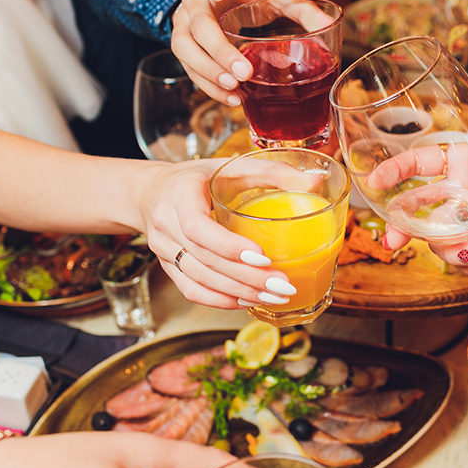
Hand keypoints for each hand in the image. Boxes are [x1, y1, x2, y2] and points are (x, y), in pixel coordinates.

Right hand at [135, 158, 298, 308]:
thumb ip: (272, 171)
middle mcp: (166, 224)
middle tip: (282, 285)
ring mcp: (164, 250)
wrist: (152, 193)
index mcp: (179, 194)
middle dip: (246, 277)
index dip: (228, 246)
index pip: (196, 227)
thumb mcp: (231, 166)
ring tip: (274, 296)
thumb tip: (315, 181)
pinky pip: (192, 291)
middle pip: (204, 260)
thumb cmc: (197, 178)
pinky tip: (249, 301)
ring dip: (239, 292)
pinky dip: (222, 300)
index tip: (263, 256)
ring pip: (199, 280)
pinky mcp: (168, 267)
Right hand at [172, 0, 296, 104]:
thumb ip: (301, 10)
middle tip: (244, 69)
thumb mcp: (276, 0)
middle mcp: (195, 2)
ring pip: (184, 48)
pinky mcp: (186, 51)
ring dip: (209, 71)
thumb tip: (331, 24)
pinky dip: (210, 86)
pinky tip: (232, 97)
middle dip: (219, 48)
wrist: (227, 12)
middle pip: (197, 22)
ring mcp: (185, 26)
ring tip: (234, 86)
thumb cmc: (250, 3)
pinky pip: (190, 70)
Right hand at [382, 110, 467, 273]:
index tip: (374, 182)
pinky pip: (466, 259)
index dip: (396, 171)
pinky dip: (465, 262)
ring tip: (465, 250)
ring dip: (439, 247)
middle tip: (391, 240)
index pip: (422, 163)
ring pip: (439, 238)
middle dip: (400, 225)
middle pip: (419, 208)